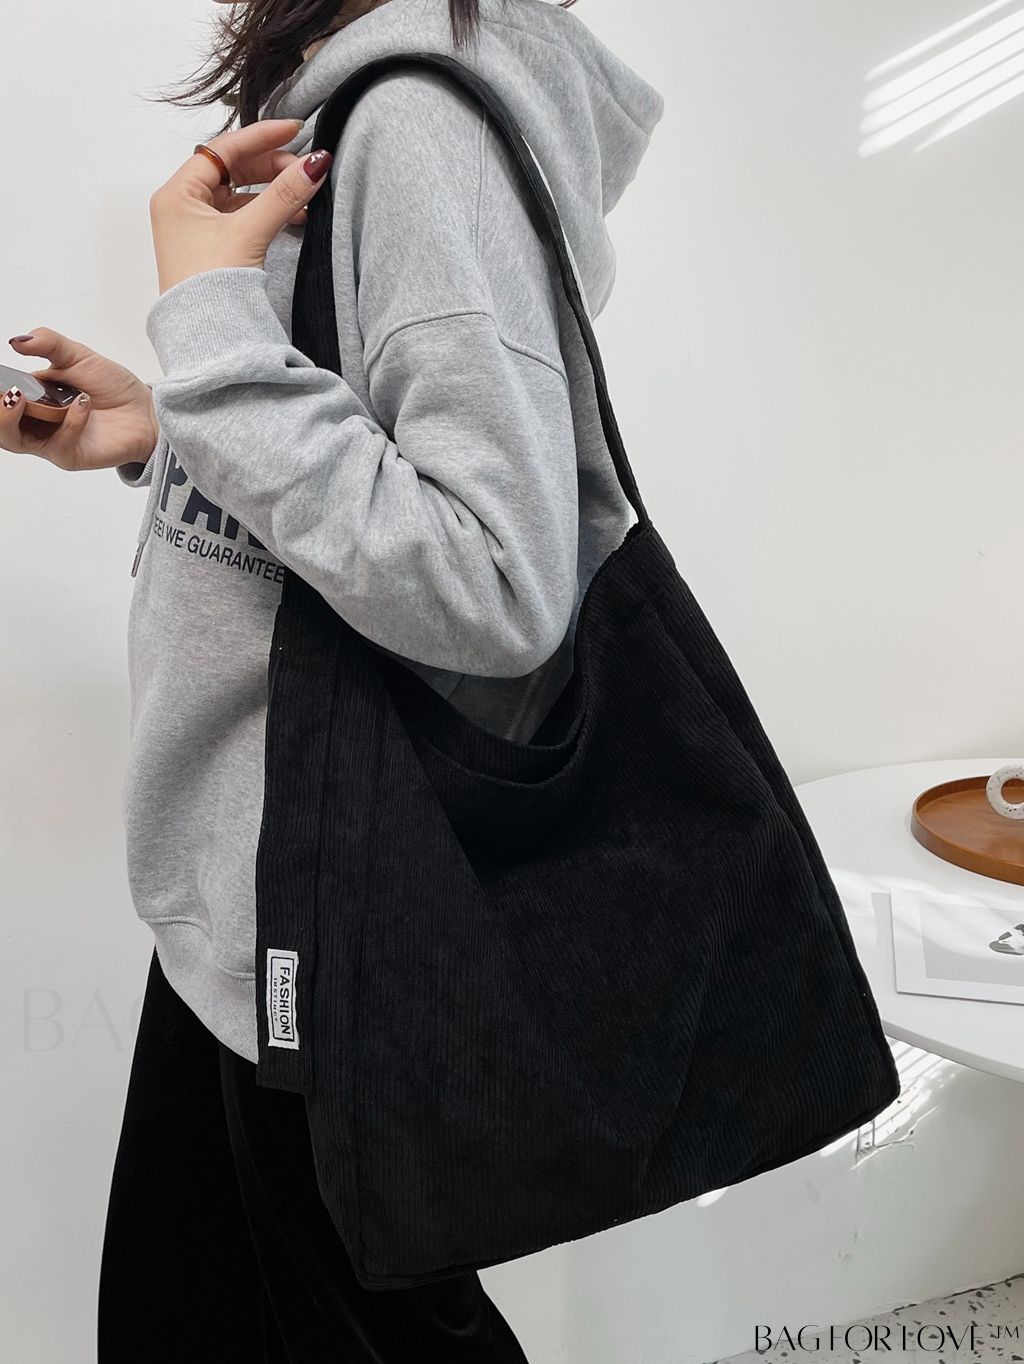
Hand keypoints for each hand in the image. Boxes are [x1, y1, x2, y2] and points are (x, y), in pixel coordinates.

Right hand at [1, 331, 159, 471]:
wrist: (145, 410)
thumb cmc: (111, 386)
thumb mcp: (78, 356)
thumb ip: (49, 345)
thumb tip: (16, 341)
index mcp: (32, 397)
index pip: (1, 398)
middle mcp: (36, 422)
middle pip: (0, 426)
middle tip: (3, 391)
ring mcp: (51, 441)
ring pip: (15, 441)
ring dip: (10, 418)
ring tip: (18, 396)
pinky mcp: (70, 456)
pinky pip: (59, 443)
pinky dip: (69, 421)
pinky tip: (83, 403)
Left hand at [149, 118, 333, 293]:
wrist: (205, 338)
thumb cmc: (211, 286)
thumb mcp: (249, 232)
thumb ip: (284, 195)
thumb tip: (316, 164)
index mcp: (177, 194)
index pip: (223, 149)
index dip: (261, 137)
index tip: (294, 130)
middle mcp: (182, 206)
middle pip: (232, 169)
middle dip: (271, 167)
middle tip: (304, 170)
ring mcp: (196, 228)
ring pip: (240, 195)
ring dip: (273, 192)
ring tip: (303, 197)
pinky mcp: (211, 248)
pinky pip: (243, 218)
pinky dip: (267, 213)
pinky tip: (292, 217)